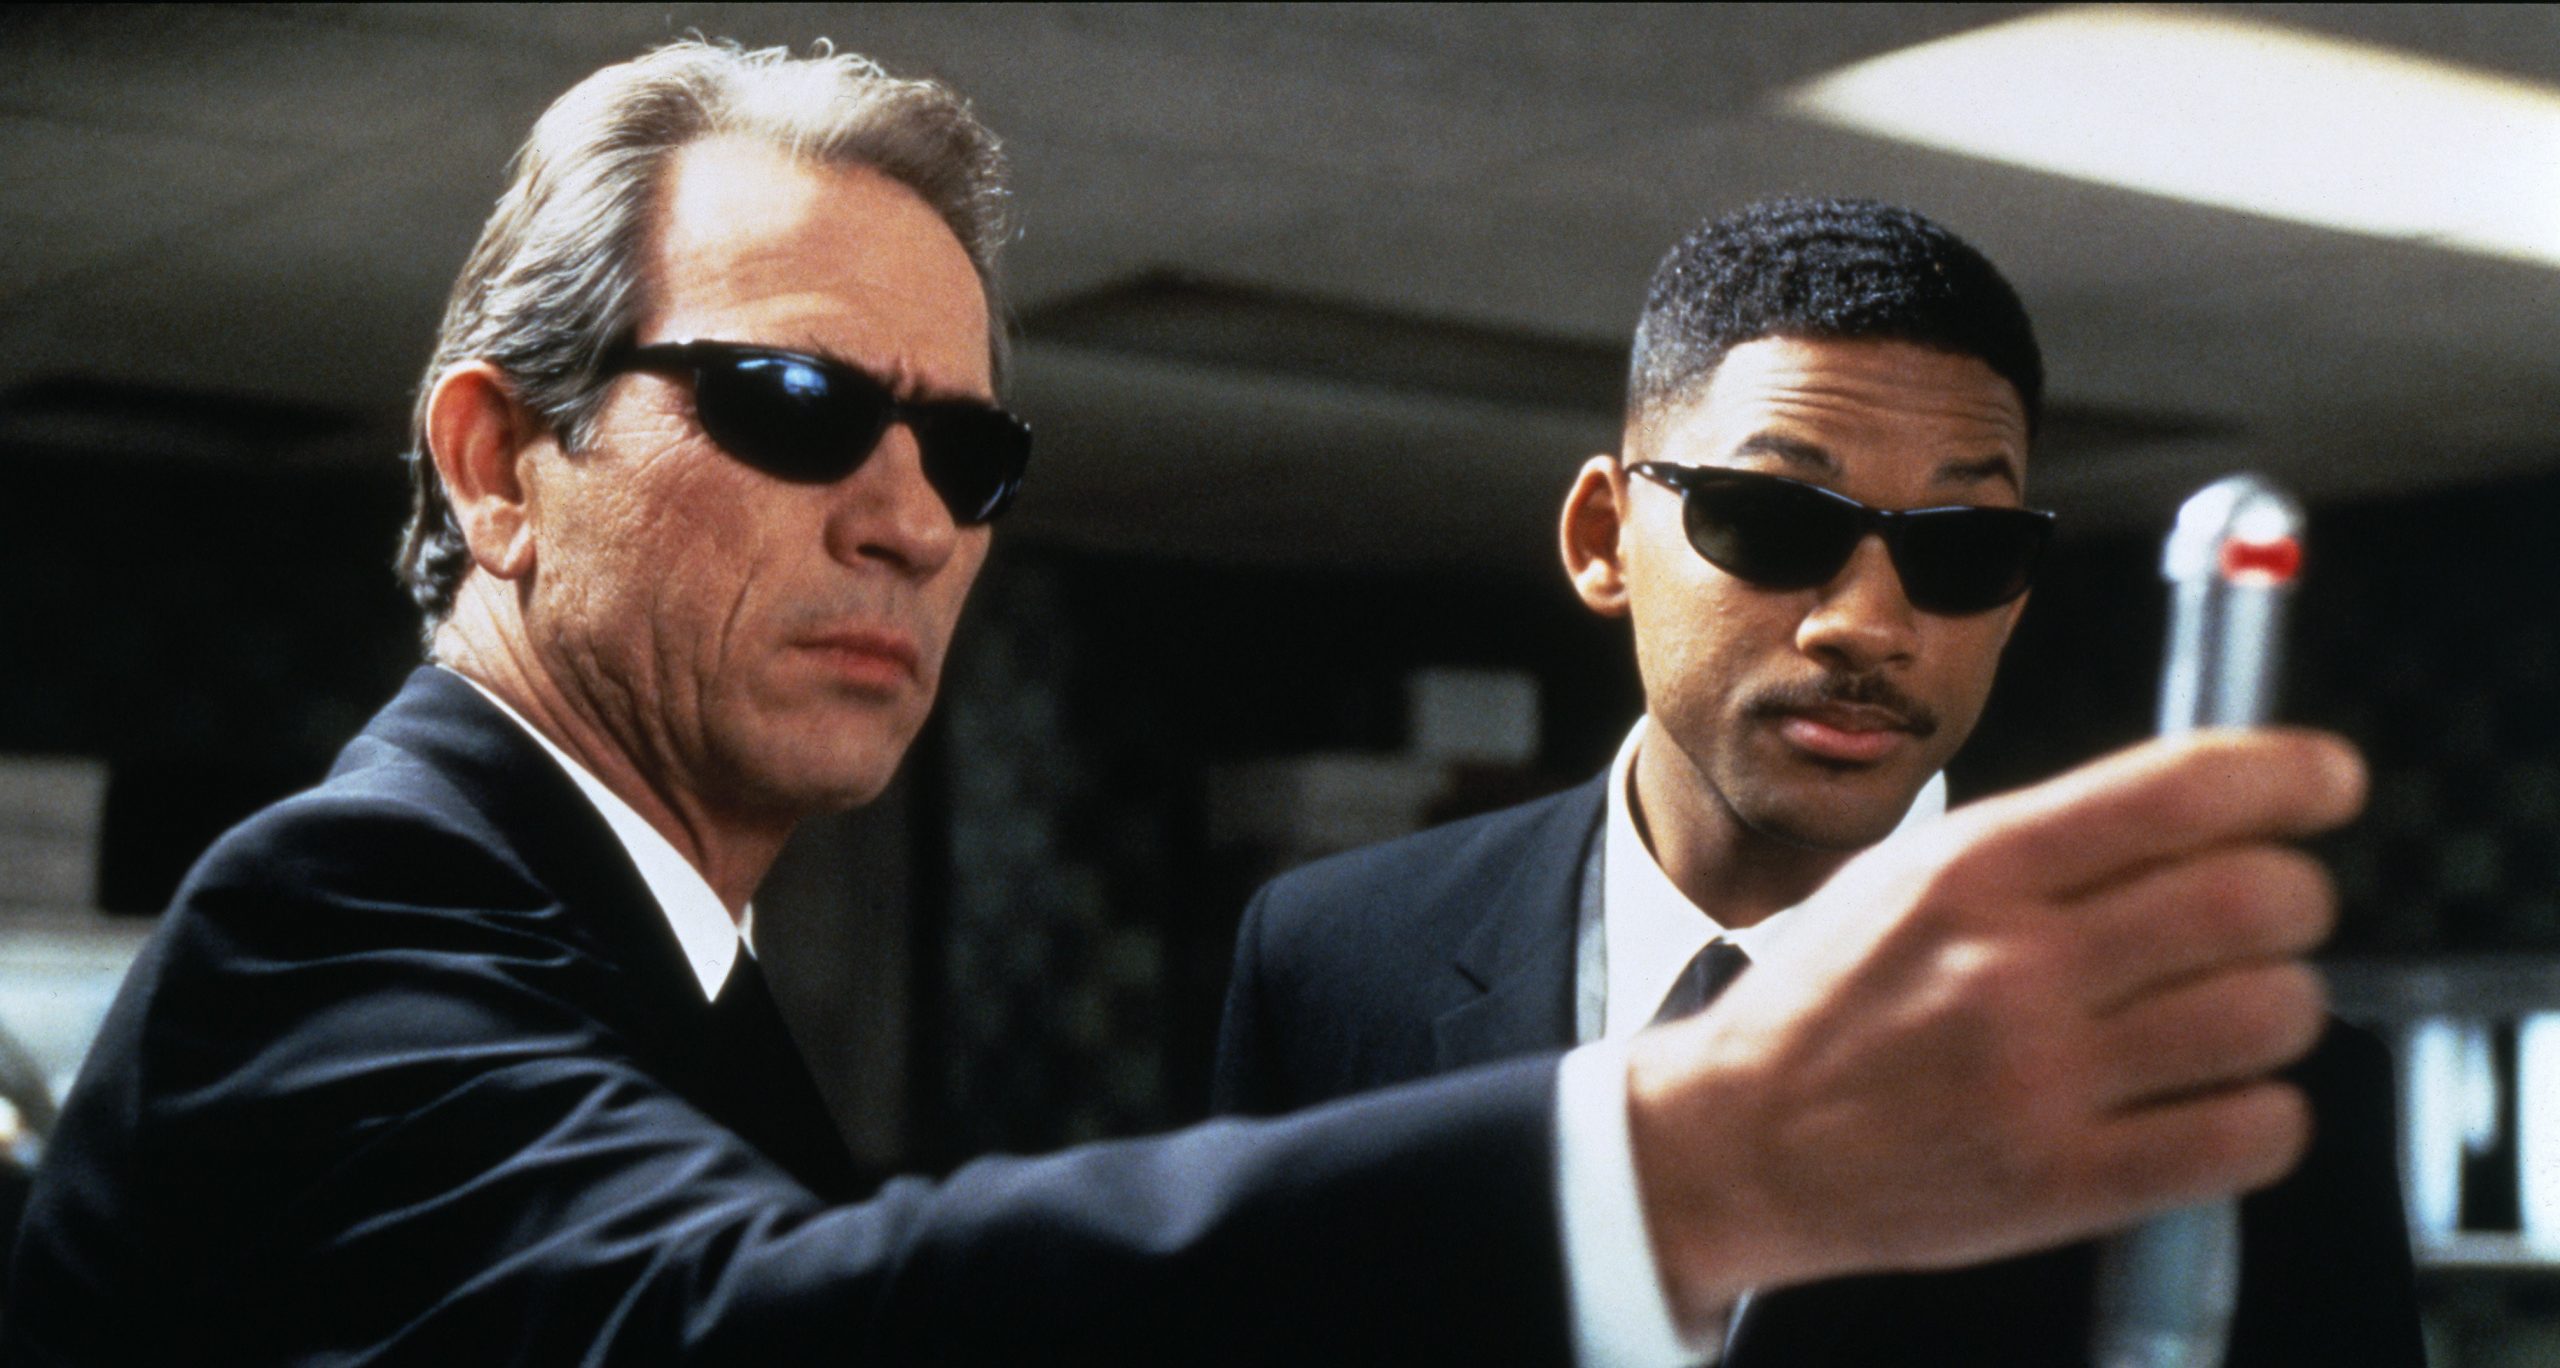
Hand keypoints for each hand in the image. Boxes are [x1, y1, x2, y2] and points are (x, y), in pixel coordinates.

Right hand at [1622, 728, 2366, 1324]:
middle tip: (2273, 914)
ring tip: (2233, 1010)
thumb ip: (2044, 841)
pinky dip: (2266, 1113)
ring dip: (2282, 1005)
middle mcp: (2013, 965)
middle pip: (2255, 899)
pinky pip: (2247, 1135)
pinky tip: (2221, 1099)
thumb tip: (2204, 803)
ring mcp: (2041, 1080)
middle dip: (2296, 896)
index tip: (2326, 783)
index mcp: (1974, 870)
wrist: (1737, 1141)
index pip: (2179, 790)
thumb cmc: (1830, 1003)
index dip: (2287, 776)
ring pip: (2269, 1014)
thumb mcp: (1909, 876)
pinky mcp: (2062, 1183)